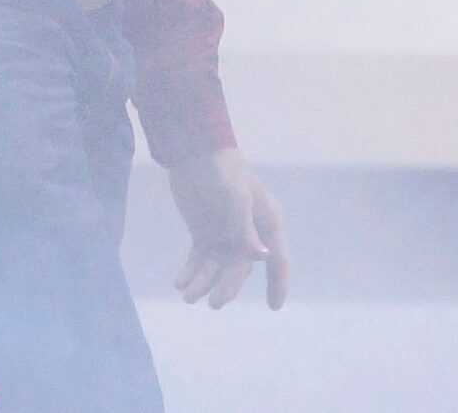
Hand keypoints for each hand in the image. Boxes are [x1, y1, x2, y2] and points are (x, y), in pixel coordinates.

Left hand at [168, 148, 288, 309]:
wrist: (191, 150)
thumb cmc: (221, 168)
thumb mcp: (235, 196)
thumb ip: (245, 228)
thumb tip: (262, 257)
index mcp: (265, 220)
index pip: (276, 257)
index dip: (277, 282)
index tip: (274, 306)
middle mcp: (248, 232)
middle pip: (241, 268)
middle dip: (228, 286)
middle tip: (214, 302)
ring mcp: (225, 234)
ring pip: (218, 268)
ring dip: (205, 283)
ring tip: (188, 296)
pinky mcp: (204, 233)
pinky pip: (200, 260)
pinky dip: (191, 273)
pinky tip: (180, 283)